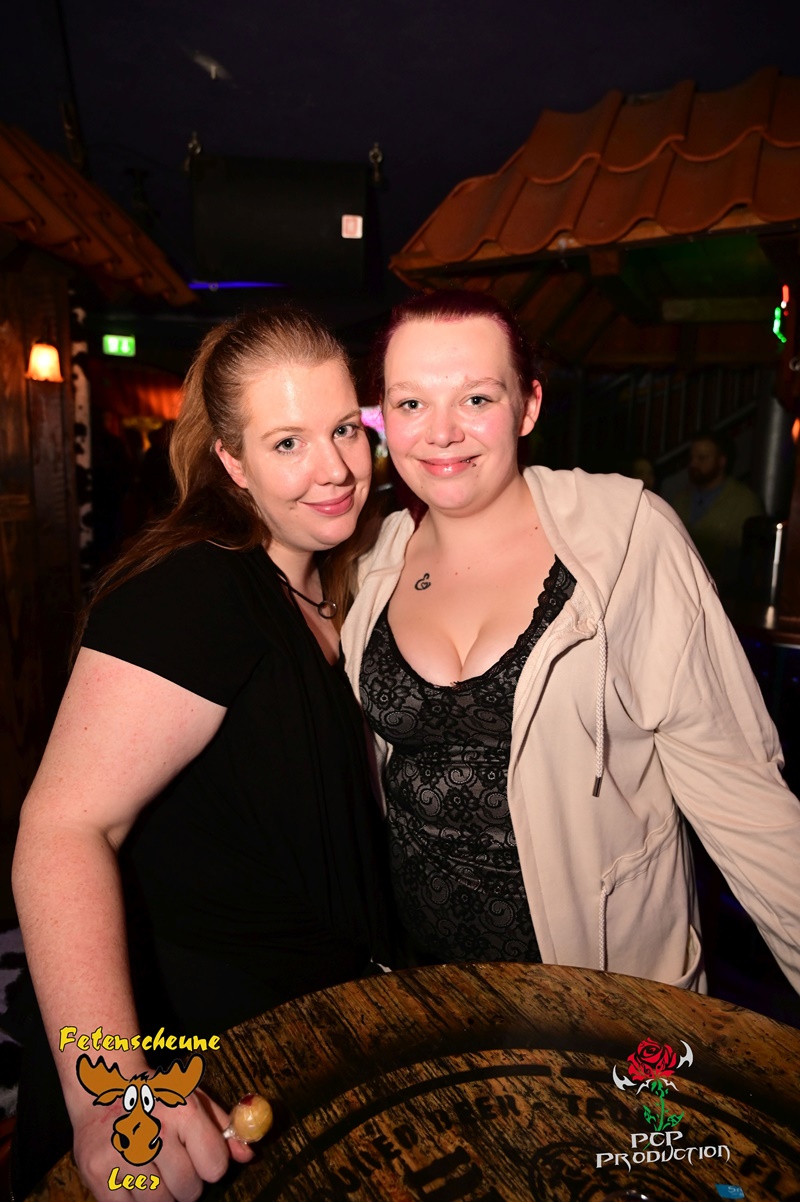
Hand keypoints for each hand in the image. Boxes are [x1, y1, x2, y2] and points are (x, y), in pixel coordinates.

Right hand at [73, 1088, 252, 1200]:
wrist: (102, 1088)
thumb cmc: (157, 1096)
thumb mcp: (194, 1098)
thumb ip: (224, 1127)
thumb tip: (248, 1155)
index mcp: (182, 1109)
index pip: (214, 1165)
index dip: (212, 1166)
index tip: (202, 1159)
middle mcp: (154, 1130)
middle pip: (188, 1190)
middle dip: (187, 1184)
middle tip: (175, 1166)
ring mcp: (123, 1153)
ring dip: (162, 1194)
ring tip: (154, 1170)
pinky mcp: (98, 1172)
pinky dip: (135, 1200)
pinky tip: (134, 1177)